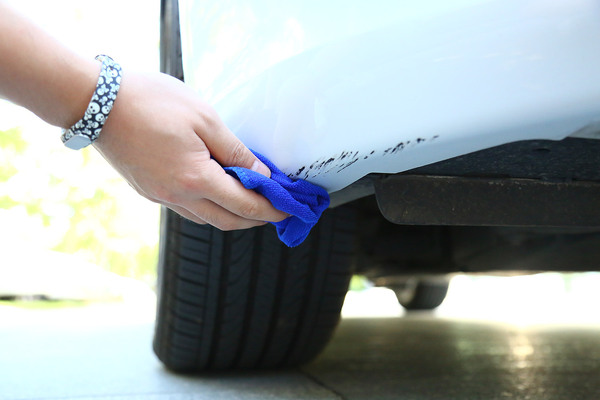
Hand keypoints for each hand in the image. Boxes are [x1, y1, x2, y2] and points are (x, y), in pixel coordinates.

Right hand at [93, 69, 287, 229]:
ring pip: (206, 219)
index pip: (244, 205)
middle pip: (227, 221)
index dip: (270, 210)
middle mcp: (177, 196)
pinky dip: (209, 209)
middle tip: (276, 213)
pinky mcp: (148, 191)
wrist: (95, 102)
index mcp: (195, 179)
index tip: (288, 211)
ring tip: (251, 204)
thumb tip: (260, 174)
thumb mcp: (205, 119)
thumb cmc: (151, 102)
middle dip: (255, 221)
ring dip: (232, 217)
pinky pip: (187, 210)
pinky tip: (217, 196)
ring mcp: (160, 196)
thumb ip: (235, 151)